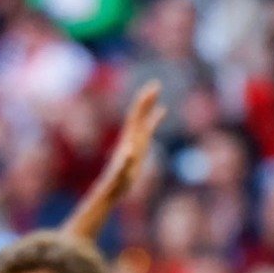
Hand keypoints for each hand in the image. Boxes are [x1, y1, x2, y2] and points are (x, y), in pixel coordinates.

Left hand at [100, 80, 164, 200]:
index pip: (136, 117)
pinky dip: (155, 118)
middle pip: (139, 114)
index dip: (143, 104)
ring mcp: (135, 141)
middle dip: (147, 99)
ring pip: (143, 119)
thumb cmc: (117, 182)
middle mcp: (131, 137)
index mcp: (129, 139)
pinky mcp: (139, 147)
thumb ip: (125, 163)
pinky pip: (149, 128)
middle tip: (156, 83)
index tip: (151, 89)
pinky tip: (161, 112)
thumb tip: (129, 151)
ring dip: (150, 106)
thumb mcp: (121, 173)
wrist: (112, 189)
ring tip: (156, 92)